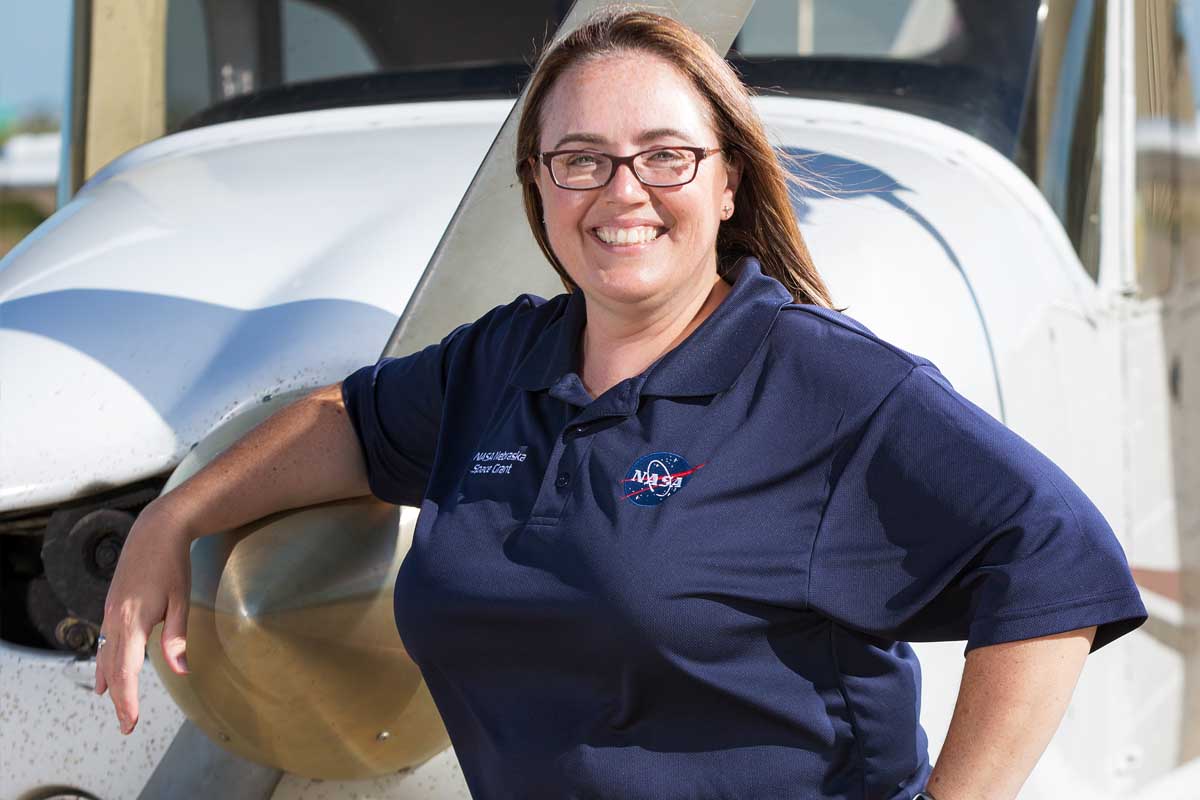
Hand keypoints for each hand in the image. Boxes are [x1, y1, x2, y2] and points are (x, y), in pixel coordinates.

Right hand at [94, 498, 193, 734]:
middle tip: (127, 725)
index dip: (127, 699)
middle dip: (120, 699)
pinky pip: (105, 643)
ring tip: (117, 707)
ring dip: (111, 684)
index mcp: (133, 620)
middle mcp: (115, 619)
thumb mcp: (181, 600)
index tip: (130, 721)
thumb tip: (181, 671)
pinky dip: (105, 664)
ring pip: (106, 656)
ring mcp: (110, 612)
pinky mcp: (112, 606)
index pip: (127, 670)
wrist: (156, 531)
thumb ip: (177, 638)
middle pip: (113, 668)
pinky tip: (104, 679)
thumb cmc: (173, 564)